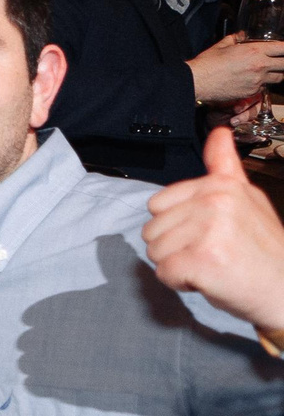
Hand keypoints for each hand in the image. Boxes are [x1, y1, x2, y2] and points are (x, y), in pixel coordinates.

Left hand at [144, 128, 283, 334]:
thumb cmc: (264, 251)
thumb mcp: (249, 199)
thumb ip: (225, 167)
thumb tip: (218, 133)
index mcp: (221, 185)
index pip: (158, 203)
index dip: (177, 225)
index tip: (207, 233)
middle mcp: (214, 201)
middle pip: (152, 229)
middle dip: (176, 247)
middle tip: (212, 252)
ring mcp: (208, 229)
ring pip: (155, 251)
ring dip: (178, 265)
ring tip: (212, 264)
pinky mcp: (202, 258)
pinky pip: (164, 272)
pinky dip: (181, 282)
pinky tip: (209, 278)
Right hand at [186, 34, 283, 104]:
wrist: (199, 81)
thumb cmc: (208, 63)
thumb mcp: (222, 45)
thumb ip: (235, 38)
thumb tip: (241, 35)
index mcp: (255, 51)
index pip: (282, 48)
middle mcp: (260, 66)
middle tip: (281, 61)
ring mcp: (258, 80)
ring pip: (279, 78)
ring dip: (278, 74)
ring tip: (271, 71)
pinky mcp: (252, 92)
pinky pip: (264, 87)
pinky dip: (263, 84)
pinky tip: (254, 81)